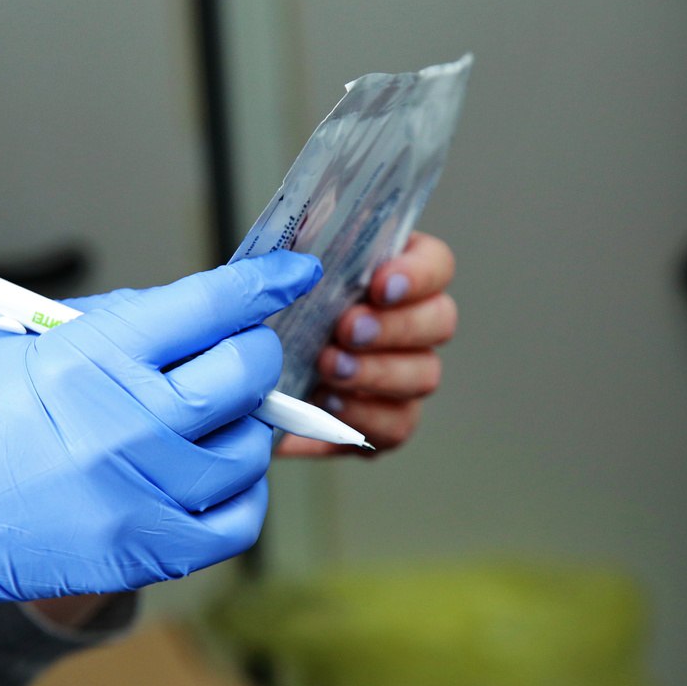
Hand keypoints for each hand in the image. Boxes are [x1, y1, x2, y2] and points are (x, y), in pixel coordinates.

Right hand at [0, 252, 321, 685]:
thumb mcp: (28, 339)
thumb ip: (122, 324)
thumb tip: (198, 314)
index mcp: (93, 357)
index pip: (212, 305)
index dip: (264, 283)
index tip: (291, 275)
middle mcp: (127, 425)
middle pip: (247, 374)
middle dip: (252, 353)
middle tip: (237, 354)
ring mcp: (141, 495)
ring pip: (250, 448)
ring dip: (243, 425)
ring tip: (208, 420)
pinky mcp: (144, 552)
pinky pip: (238, 522)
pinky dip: (240, 492)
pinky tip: (214, 474)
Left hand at [277, 232, 455, 455]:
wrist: (246, 381)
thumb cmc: (266, 322)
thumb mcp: (271, 284)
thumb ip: (287, 264)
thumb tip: (290, 261)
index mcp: (390, 273)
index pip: (435, 263)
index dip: (418, 273)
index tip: (380, 284)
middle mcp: (410, 323)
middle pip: (440, 319)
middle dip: (394, 325)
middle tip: (347, 329)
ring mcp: (405, 374)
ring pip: (424, 373)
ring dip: (377, 371)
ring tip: (328, 368)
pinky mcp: (388, 421)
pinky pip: (399, 424)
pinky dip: (365, 415)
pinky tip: (330, 404)